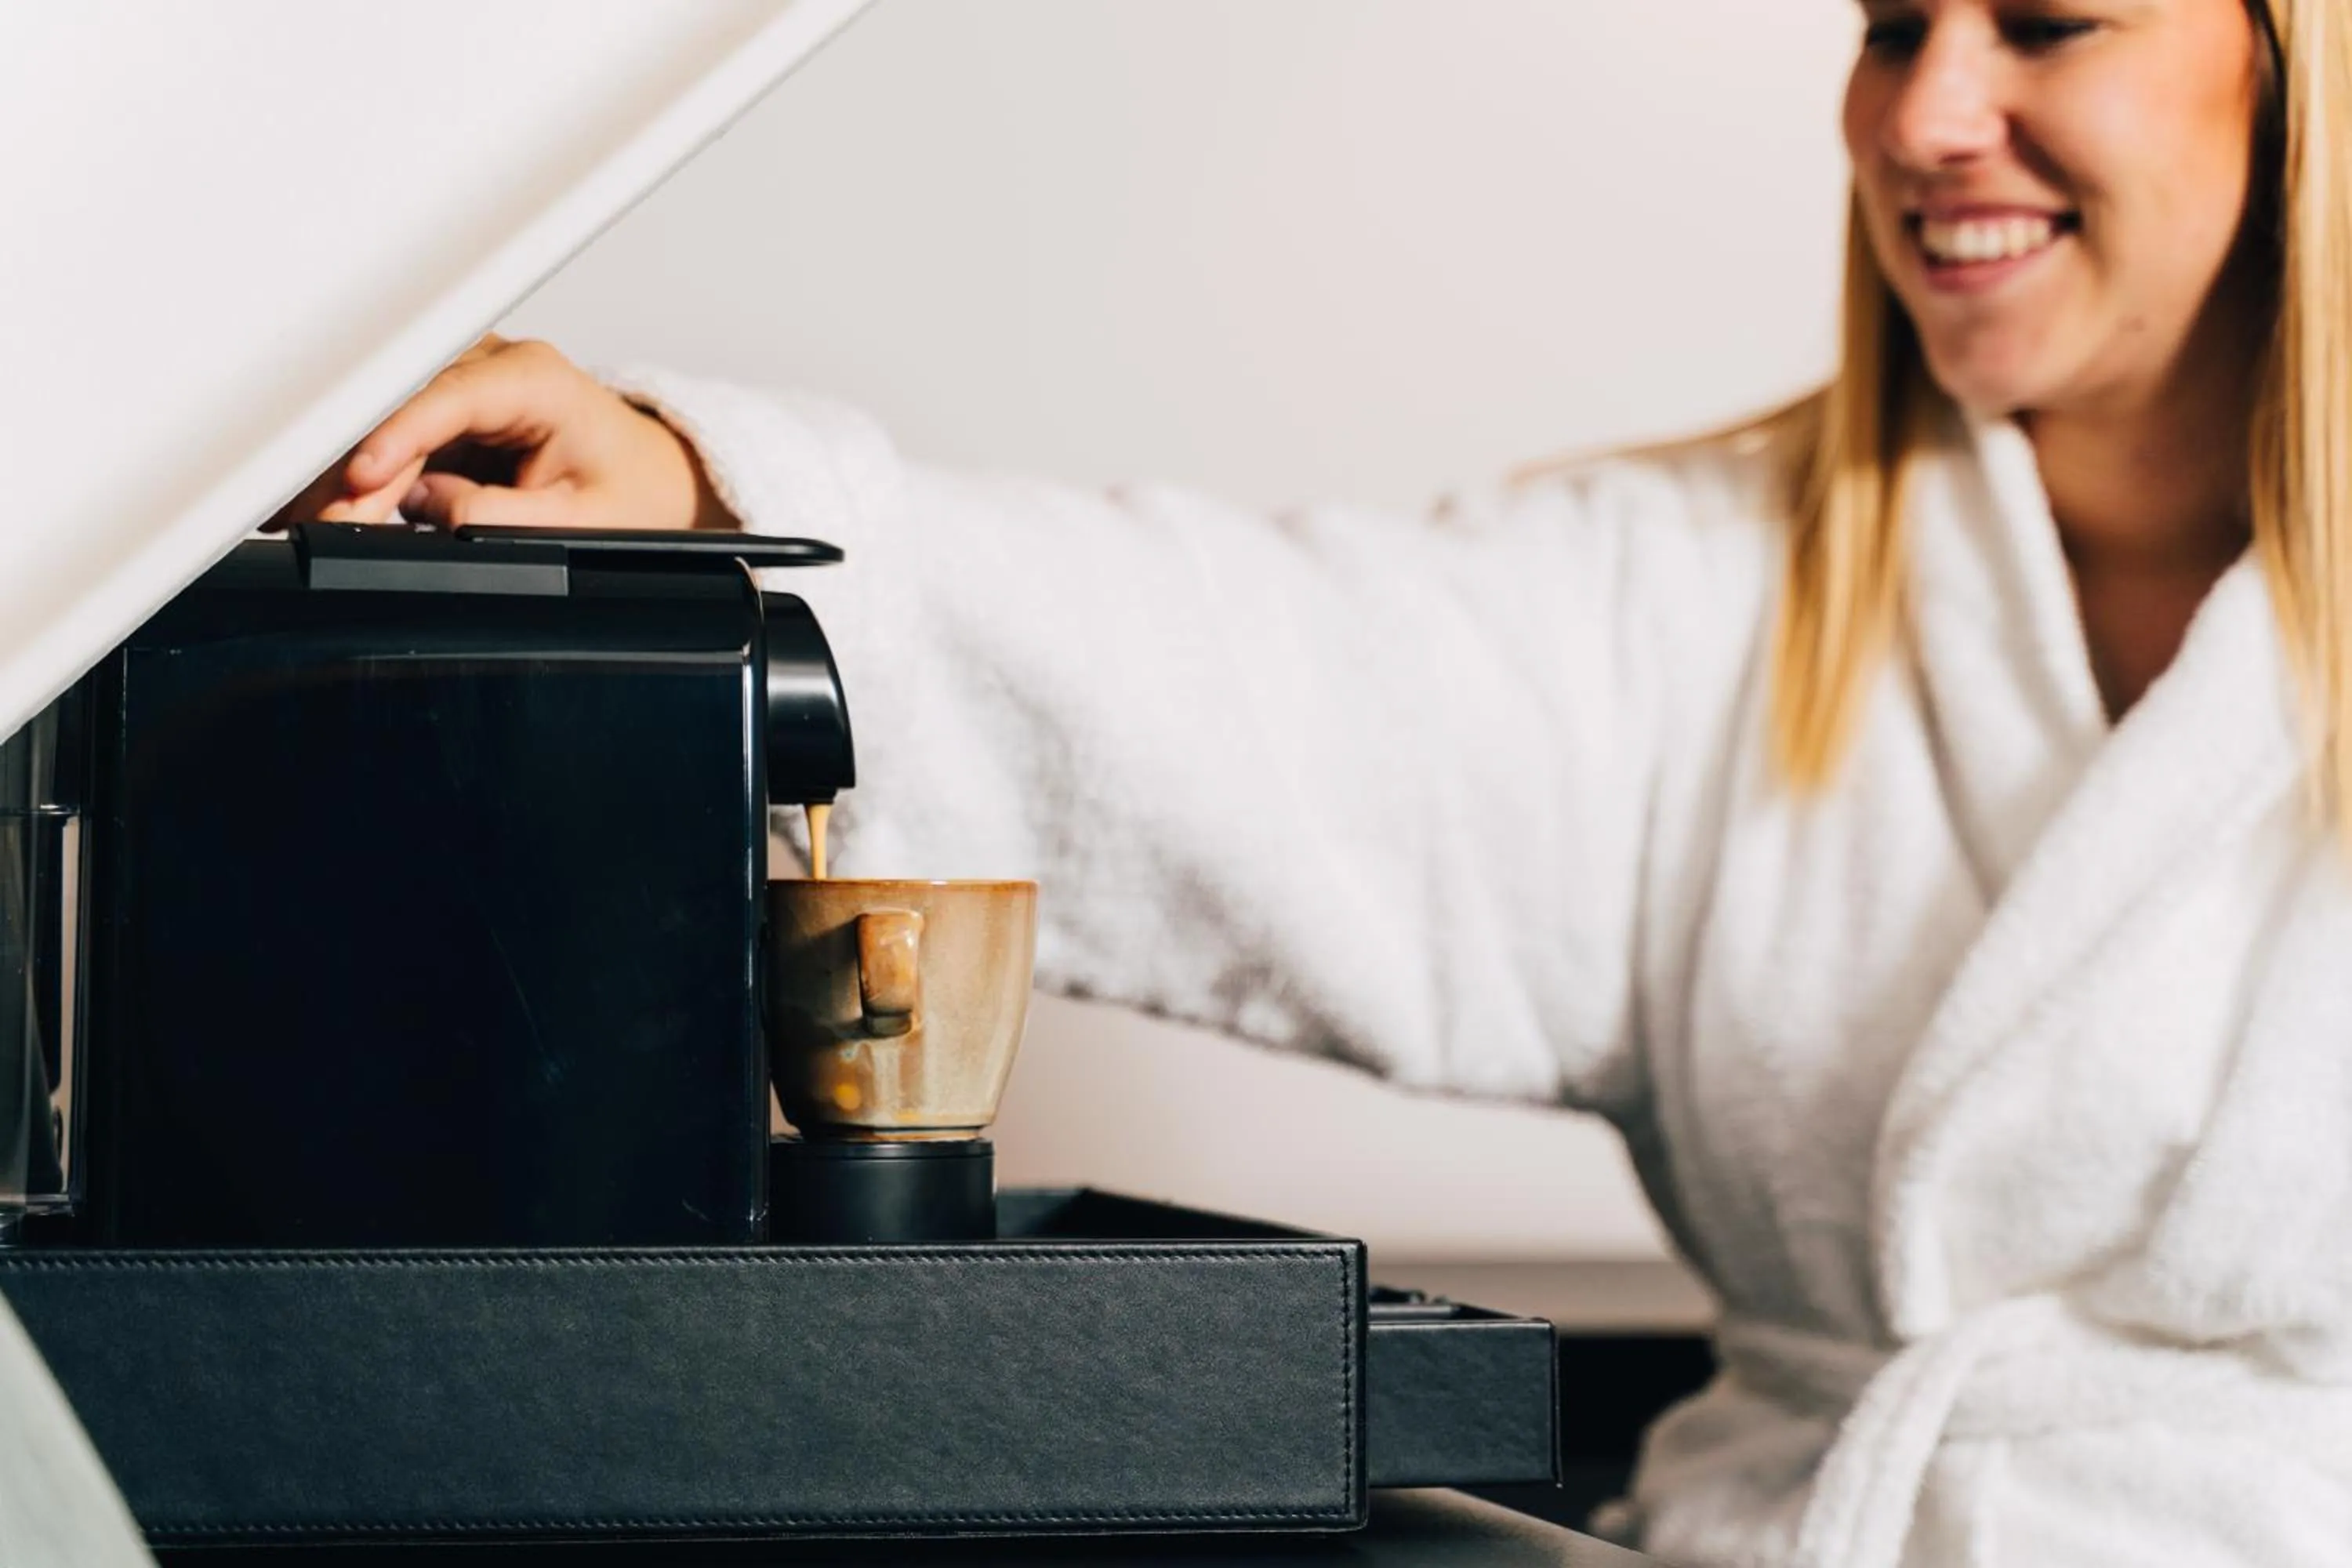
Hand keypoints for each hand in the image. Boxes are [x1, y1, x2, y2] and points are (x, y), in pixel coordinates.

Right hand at [273, 335, 733, 531]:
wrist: (650, 479)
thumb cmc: (632, 489)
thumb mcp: (585, 519)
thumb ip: (506, 516)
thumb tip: (429, 509)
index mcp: (537, 381)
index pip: (451, 397)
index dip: (399, 435)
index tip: (361, 477)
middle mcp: (496, 368)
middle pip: (406, 407)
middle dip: (362, 467)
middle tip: (324, 521)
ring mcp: (468, 386)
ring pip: (390, 422)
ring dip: (355, 474)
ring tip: (317, 520)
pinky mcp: (450, 414)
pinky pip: (398, 441)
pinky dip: (370, 477)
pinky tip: (340, 506)